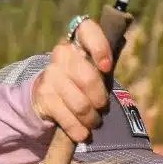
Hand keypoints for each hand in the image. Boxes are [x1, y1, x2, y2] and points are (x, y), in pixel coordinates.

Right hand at [31, 18, 112, 141]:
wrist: (47, 95)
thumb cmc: (80, 80)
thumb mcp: (92, 68)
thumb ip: (103, 63)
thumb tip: (118, 53)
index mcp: (77, 42)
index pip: (86, 30)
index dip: (99, 47)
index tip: (106, 67)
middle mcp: (62, 54)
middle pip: (87, 76)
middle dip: (99, 97)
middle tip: (102, 107)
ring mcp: (51, 75)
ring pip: (80, 102)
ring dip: (91, 117)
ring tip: (94, 122)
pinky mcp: (44, 96)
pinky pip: (66, 117)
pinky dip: (77, 129)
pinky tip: (82, 133)